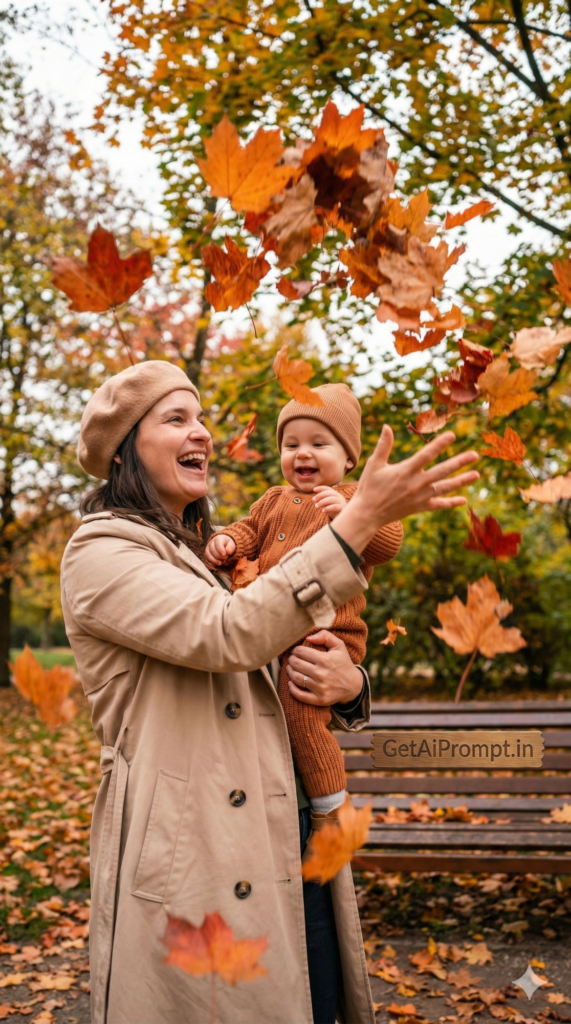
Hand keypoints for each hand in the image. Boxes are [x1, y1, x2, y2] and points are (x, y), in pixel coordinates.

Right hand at [204, 533, 235, 567]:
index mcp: (218, 539)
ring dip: (214, 560)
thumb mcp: (231, 544)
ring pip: (208, 555)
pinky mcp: (207, 554)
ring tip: (220, 563)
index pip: (218, 544)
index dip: (221, 550)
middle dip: (219, 556)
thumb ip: (230, 547)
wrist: (223, 544)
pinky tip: (215, 565)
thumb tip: (228, 551)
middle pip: (213, 550)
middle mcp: (211, 543)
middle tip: (225, 558)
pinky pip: (206, 559)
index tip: (224, 555)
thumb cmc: (228, 544)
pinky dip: (210, 563)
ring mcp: (208, 548)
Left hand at [285, 631, 363, 705]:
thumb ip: (325, 636)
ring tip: (290, 668)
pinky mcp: (319, 699)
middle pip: (296, 664)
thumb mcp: (339, 646)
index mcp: (325, 659)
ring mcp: (320, 688)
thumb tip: (308, 638)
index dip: (295, 650)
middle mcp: (321, 674)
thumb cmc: (343, 663)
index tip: (296, 651)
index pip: (301, 652)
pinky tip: (290, 683)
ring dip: (289, 671)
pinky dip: (292, 689)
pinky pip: (300, 695)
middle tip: (291, 658)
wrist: (354, 685)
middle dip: (291, 659)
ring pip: (296, 678)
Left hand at [312, 486, 347, 517]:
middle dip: (320, 495)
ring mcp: (342, 502)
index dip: (321, 488)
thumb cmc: (335, 512)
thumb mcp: (328, 504)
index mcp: (335, 494)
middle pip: (329, 493)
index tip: (314, 489)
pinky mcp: (343, 509)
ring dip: (322, 502)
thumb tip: (315, 496)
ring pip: (331, 499)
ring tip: (316, 506)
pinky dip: (328, 508)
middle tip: (313, 500)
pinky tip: (323, 511)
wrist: (345, 520)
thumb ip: (323, 500)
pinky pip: (335, 507)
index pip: (328, 489)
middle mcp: (339, 497)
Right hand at [333, 426, 478, 553]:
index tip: (453, 435)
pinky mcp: (420, 507)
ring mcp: (420, 497)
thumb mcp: (374, 464)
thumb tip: (387, 426)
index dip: (440, 444)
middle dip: (459, 462)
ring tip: (477, 474)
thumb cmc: (369, 487)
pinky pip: (439, 505)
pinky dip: (451, 503)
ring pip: (445, 487)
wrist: (367, 514)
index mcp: (405, 470)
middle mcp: (416, 483)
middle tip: (475, 455)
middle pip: (442, 471)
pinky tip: (463, 500)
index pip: (426, 455)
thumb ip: (383, 446)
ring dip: (462, 481)